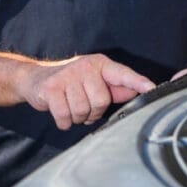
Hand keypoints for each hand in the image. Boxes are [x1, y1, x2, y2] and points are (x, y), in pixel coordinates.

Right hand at [20, 54, 154, 129]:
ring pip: (82, 111)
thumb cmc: (70, 83)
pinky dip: (64, 121)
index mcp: (100, 64)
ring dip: (77, 117)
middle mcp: (85, 66)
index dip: (137, 82)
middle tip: (83, 106)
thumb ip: (115, 88)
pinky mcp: (51, 88)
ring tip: (71, 107)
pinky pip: (65, 116)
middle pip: (100, 101)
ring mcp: (67, 75)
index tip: (151, 88)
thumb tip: (135, 92)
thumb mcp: (94, 82)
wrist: (35, 79)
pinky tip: (61, 113)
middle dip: (92, 112)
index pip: (122, 74)